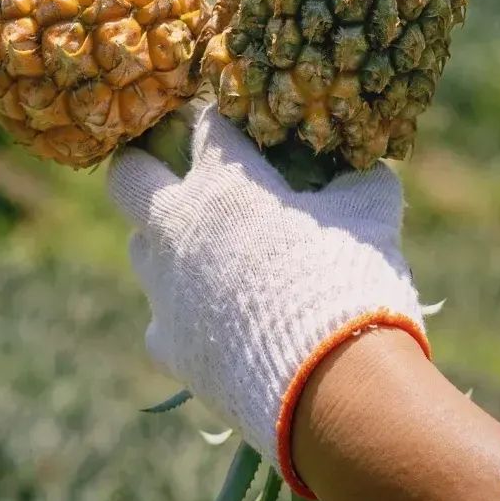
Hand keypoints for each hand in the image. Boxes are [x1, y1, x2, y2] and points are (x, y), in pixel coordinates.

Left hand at [107, 104, 430, 494]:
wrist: (330, 380)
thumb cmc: (350, 278)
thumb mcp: (372, 213)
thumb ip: (361, 180)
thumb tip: (369, 166)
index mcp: (223, 180)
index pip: (205, 124)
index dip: (222, 121)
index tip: (239, 129)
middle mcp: (177, 226)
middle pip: (127, 175)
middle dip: (143, 163)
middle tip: (173, 171)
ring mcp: (164, 287)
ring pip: (140, 248)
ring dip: (165, 243)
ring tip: (207, 254)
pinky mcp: (167, 344)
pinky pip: (162, 320)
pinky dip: (185, 316)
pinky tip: (218, 325)